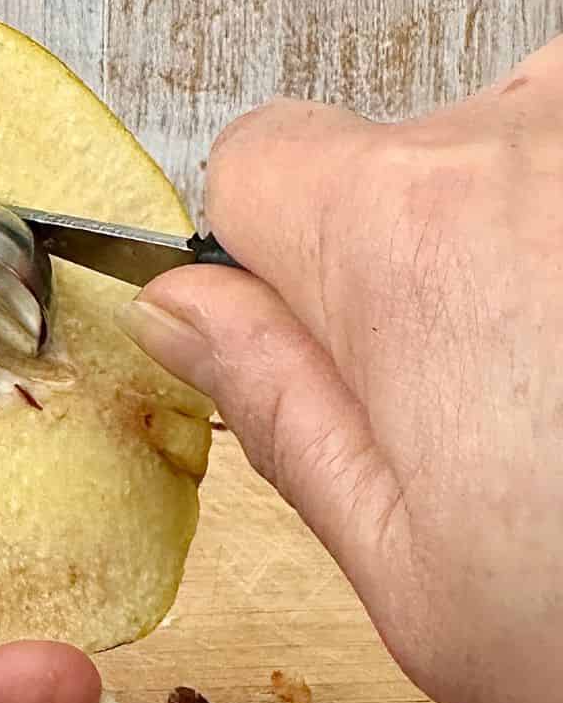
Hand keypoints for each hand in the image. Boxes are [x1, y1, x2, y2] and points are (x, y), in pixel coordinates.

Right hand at [122, 37, 562, 702]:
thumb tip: (177, 311)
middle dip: (405, 269)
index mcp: (409, 238)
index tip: (321, 335)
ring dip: (522, 247)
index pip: (255, 158)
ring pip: (511, 153)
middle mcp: (534, 130)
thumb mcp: (415, 572)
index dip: (265, 255)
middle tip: (491, 409)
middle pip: (391, 161)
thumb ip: (274, 411)